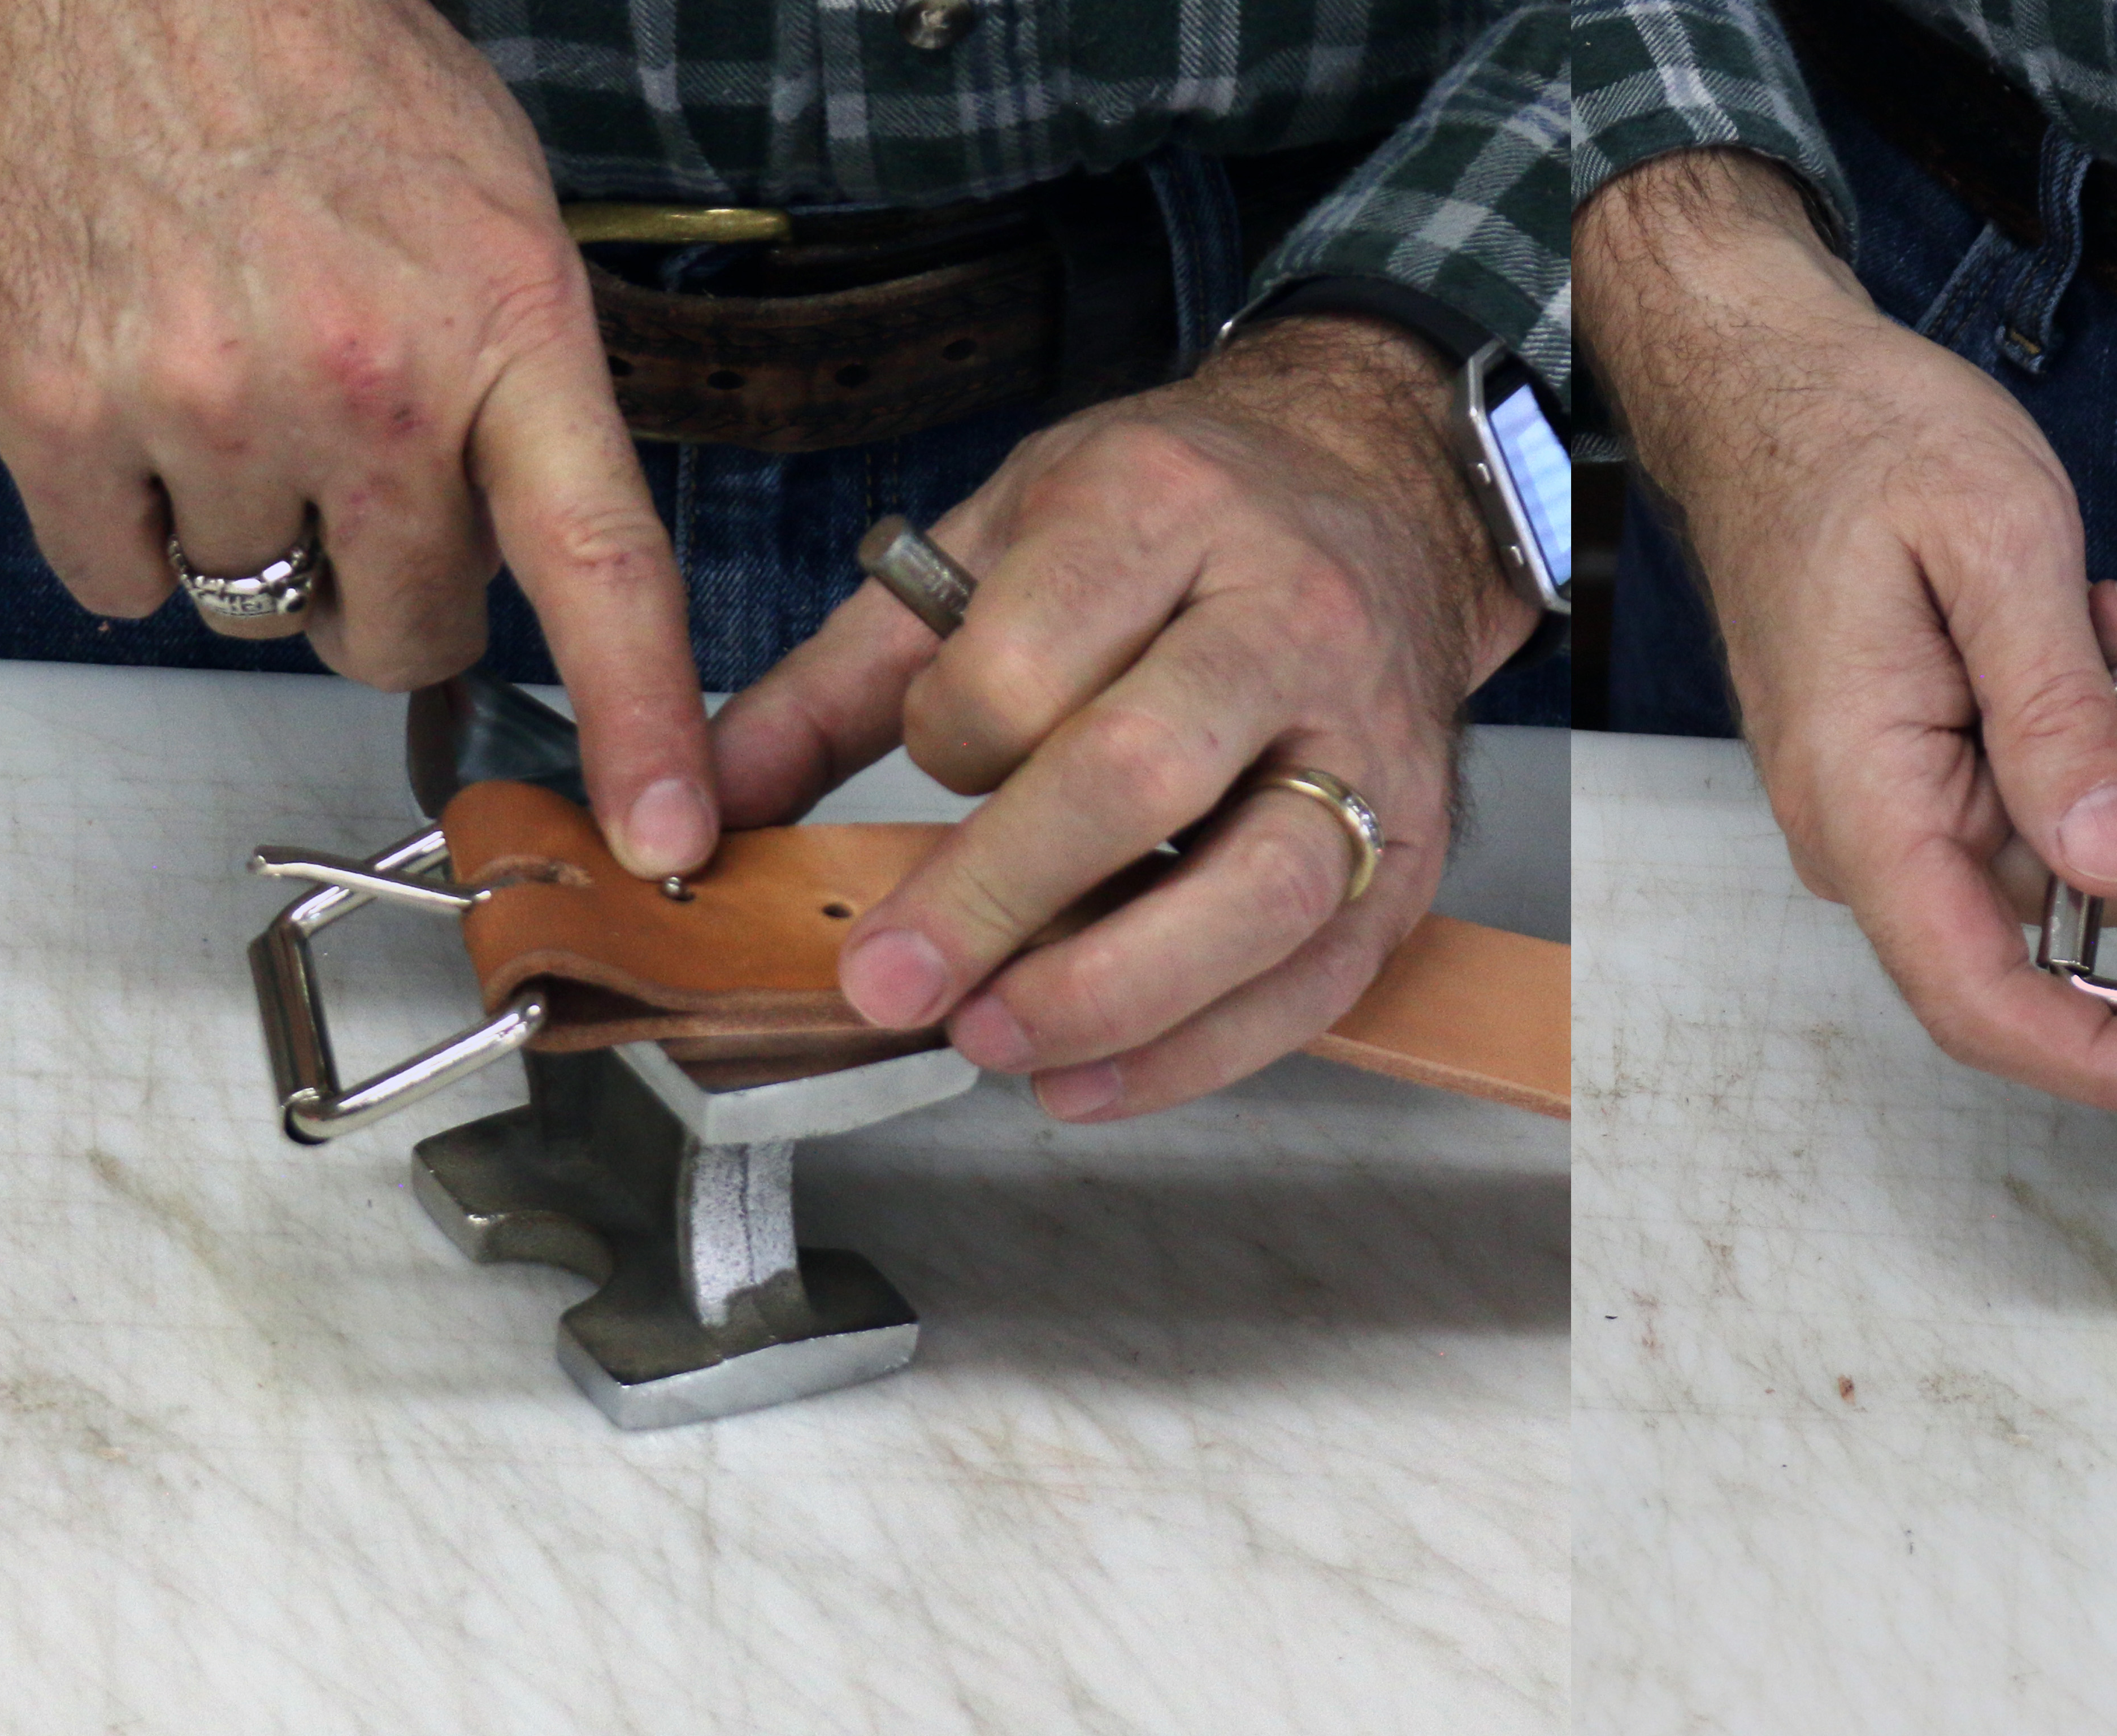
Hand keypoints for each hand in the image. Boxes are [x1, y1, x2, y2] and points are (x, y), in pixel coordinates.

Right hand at [0, 0, 716, 875]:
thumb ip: (529, 402)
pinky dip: (141, 527)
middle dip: (394, 588)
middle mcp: (366, 383)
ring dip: (263, 542)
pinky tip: (154, 410)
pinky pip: (125, 578)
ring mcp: (208, 401)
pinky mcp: (61, 409)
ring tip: (244, 392)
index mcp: (507, 329)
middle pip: (406, 630)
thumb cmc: (328, 75)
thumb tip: (542, 566)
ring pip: (262, 611)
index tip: (666, 835)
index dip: (641, 722)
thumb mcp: (500, 222)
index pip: (600, 567)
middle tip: (362, 474)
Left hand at [710, 314, 1540, 1119]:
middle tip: (889, 983)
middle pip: (1141, 775)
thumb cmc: (1177, 521)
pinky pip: (1315, 975)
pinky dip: (1198, 1051)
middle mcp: (1286, 615)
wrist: (1380, 492)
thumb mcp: (1002, 534)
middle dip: (998, 898)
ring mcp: (1367, 737)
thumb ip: (850, 677)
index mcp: (1164, 507)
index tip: (928, 768)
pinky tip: (1086, 1080)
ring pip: (1255, 889)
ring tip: (992, 1041)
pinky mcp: (1411, 845)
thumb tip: (705, 808)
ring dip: (1109, 992)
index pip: (1031, 656)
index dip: (951, 740)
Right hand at [1577, 149, 2116, 1109]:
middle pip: (2062, 909)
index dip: (2109, 1059)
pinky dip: (2091, 722)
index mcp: (1865, 800)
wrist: (1770, 388)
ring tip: (2093, 615)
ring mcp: (1887, 808)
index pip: (1978, 1000)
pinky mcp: (1917, 774)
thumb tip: (2115, 867)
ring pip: (2070, 846)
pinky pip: (2043, 795)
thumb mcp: (1997, 547)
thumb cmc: (1859, 443)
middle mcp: (1865, 832)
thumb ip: (2058, 717)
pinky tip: (2071, 626)